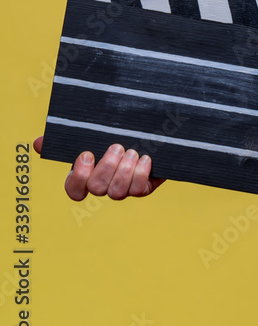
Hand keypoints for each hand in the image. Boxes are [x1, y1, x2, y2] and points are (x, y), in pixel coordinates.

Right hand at [33, 137, 164, 200]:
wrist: (150, 132)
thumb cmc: (115, 132)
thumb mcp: (93, 132)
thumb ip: (66, 137)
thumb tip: (38, 143)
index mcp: (88, 174)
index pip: (74, 190)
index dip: (78, 177)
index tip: (87, 155)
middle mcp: (104, 184)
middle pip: (98, 188)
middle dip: (106, 168)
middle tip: (117, 147)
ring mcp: (123, 188)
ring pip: (117, 193)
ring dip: (124, 171)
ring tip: (131, 152)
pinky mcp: (143, 187)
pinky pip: (139, 190)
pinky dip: (141, 174)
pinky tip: (145, 158)